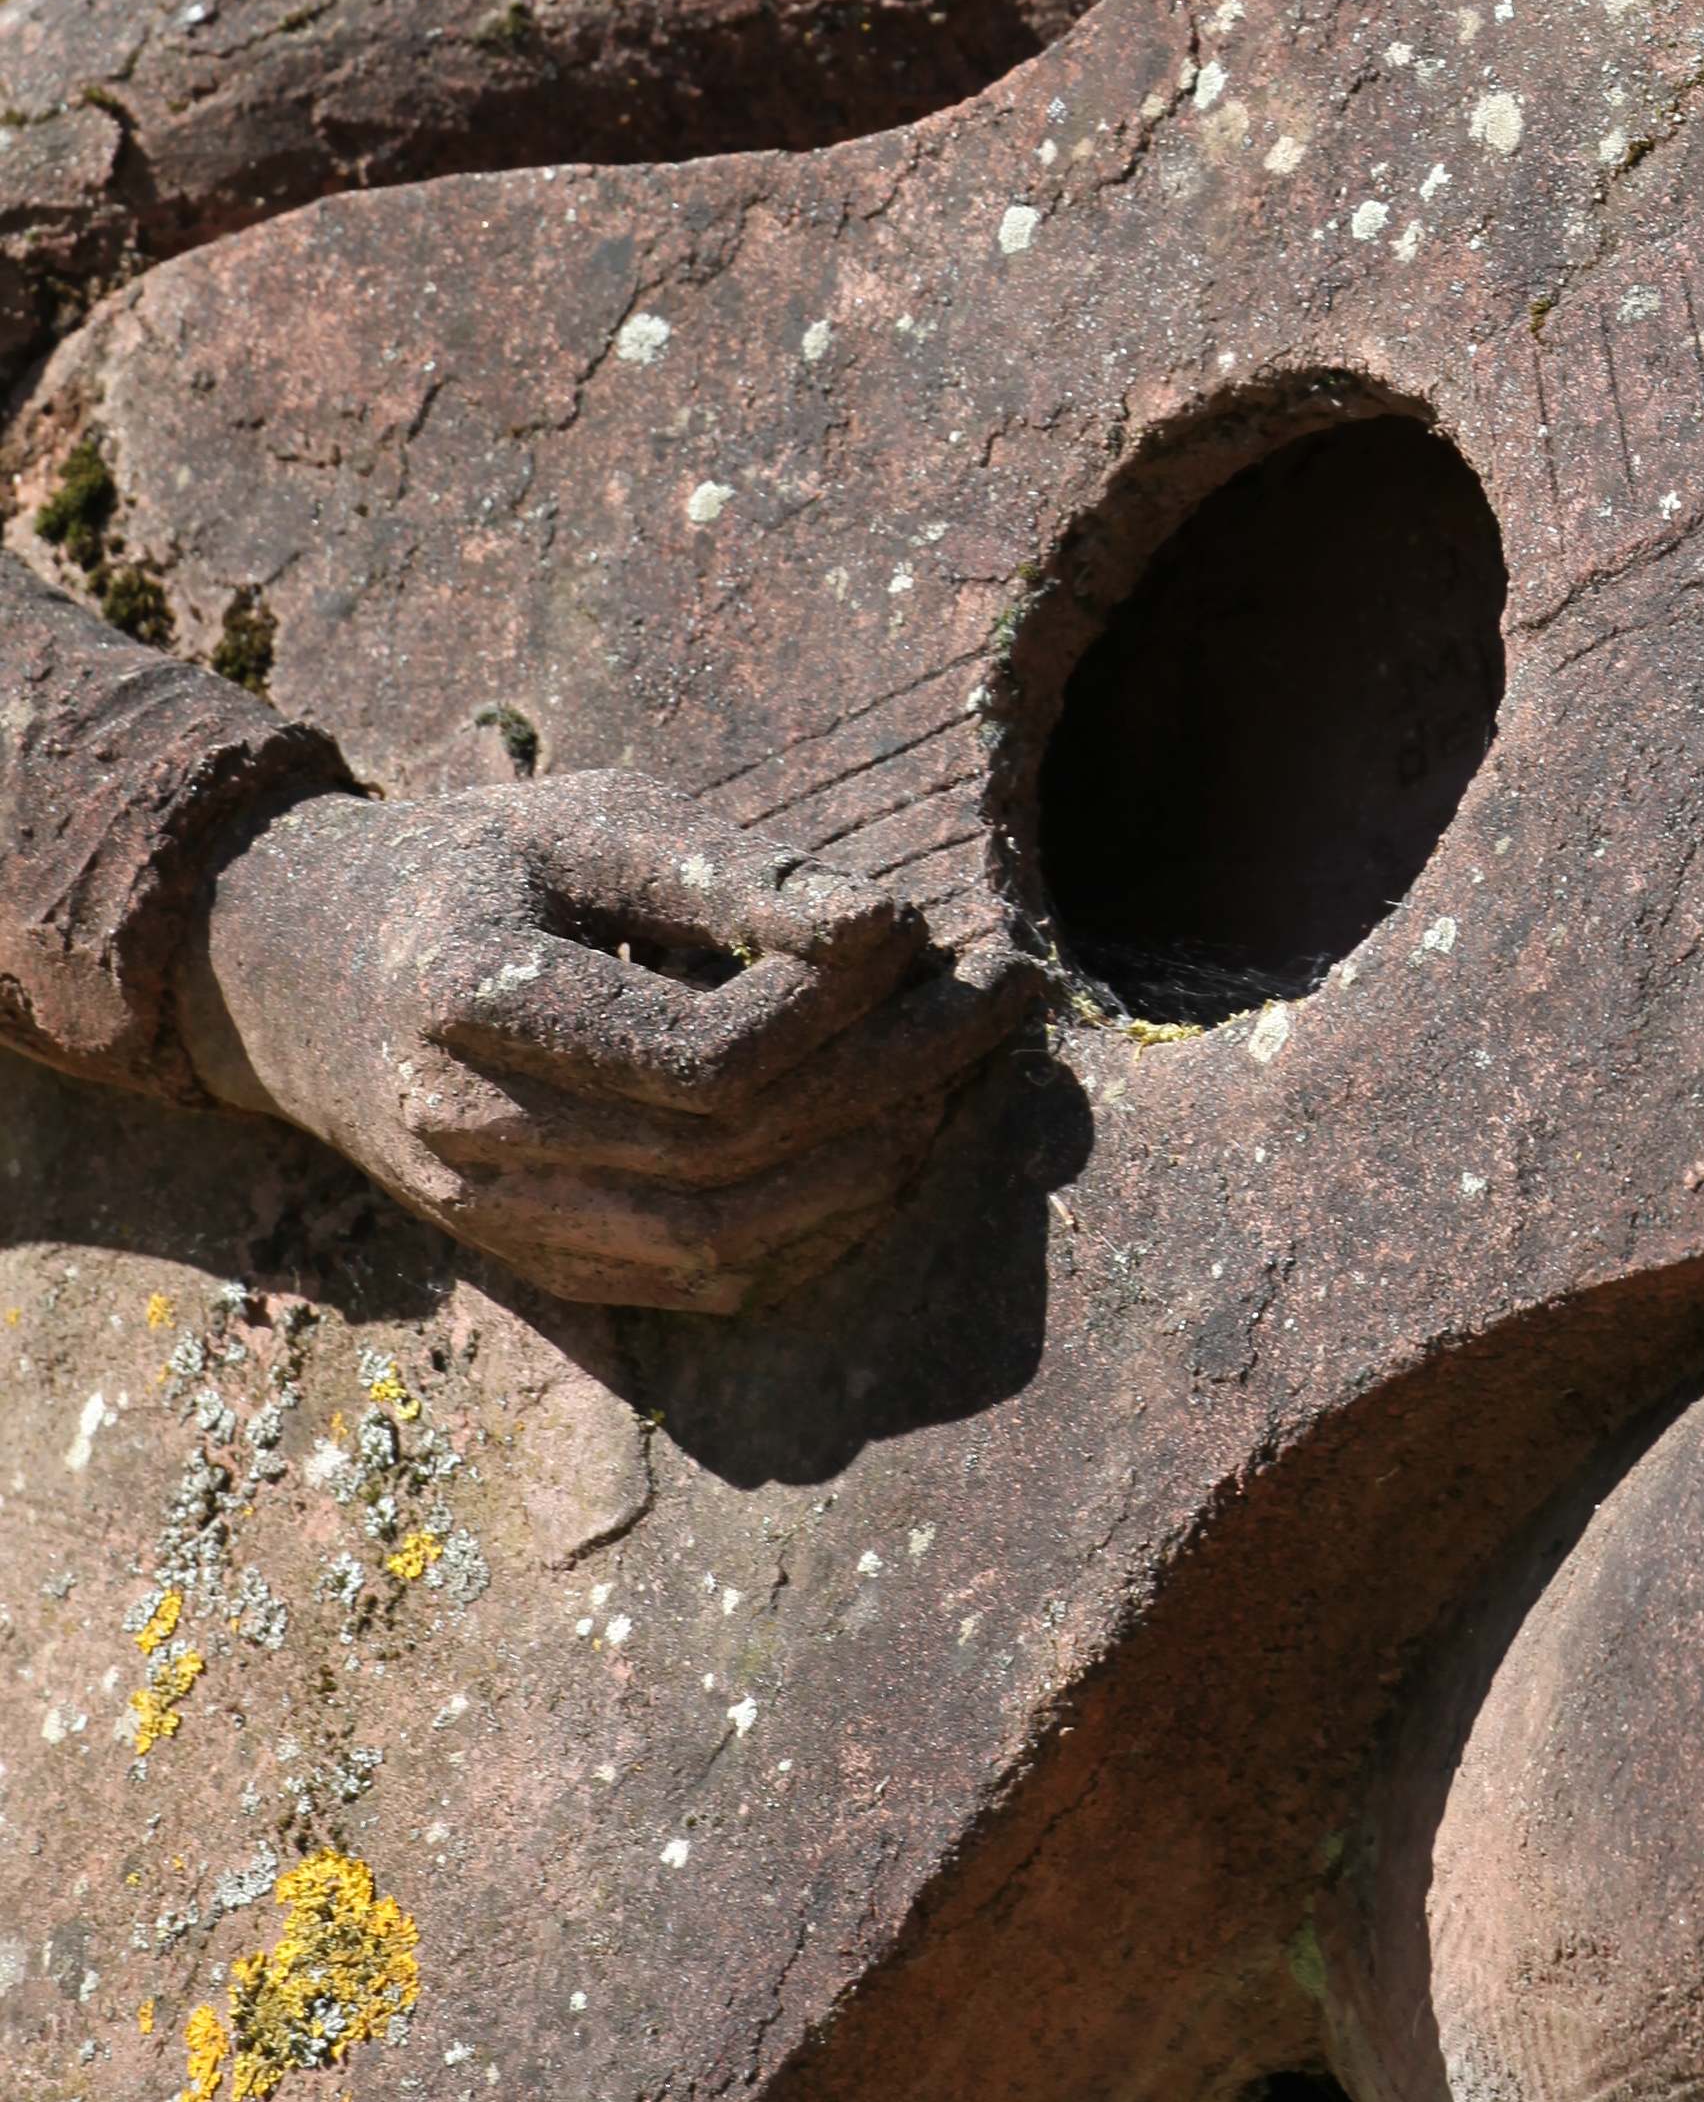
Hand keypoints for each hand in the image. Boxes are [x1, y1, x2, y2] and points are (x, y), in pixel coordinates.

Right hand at [177, 774, 1032, 1313]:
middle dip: (893, 1075)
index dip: (835, 1004)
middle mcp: (470, 1138)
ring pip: (720, 1241)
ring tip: (962, 1070)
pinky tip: (887, 1145)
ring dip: (870, 1162)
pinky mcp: (527, 1261)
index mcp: (469, 1008)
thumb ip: (727, 871)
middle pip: (731, 1155)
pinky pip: (691, 1281)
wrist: (302, 975)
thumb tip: (886, 924)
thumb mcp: (587, 820)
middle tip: (1003, 991)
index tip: (923, 921)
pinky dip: (807, 1230)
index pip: (701, 1060)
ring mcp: (493, 1220)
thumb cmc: (476, 867)